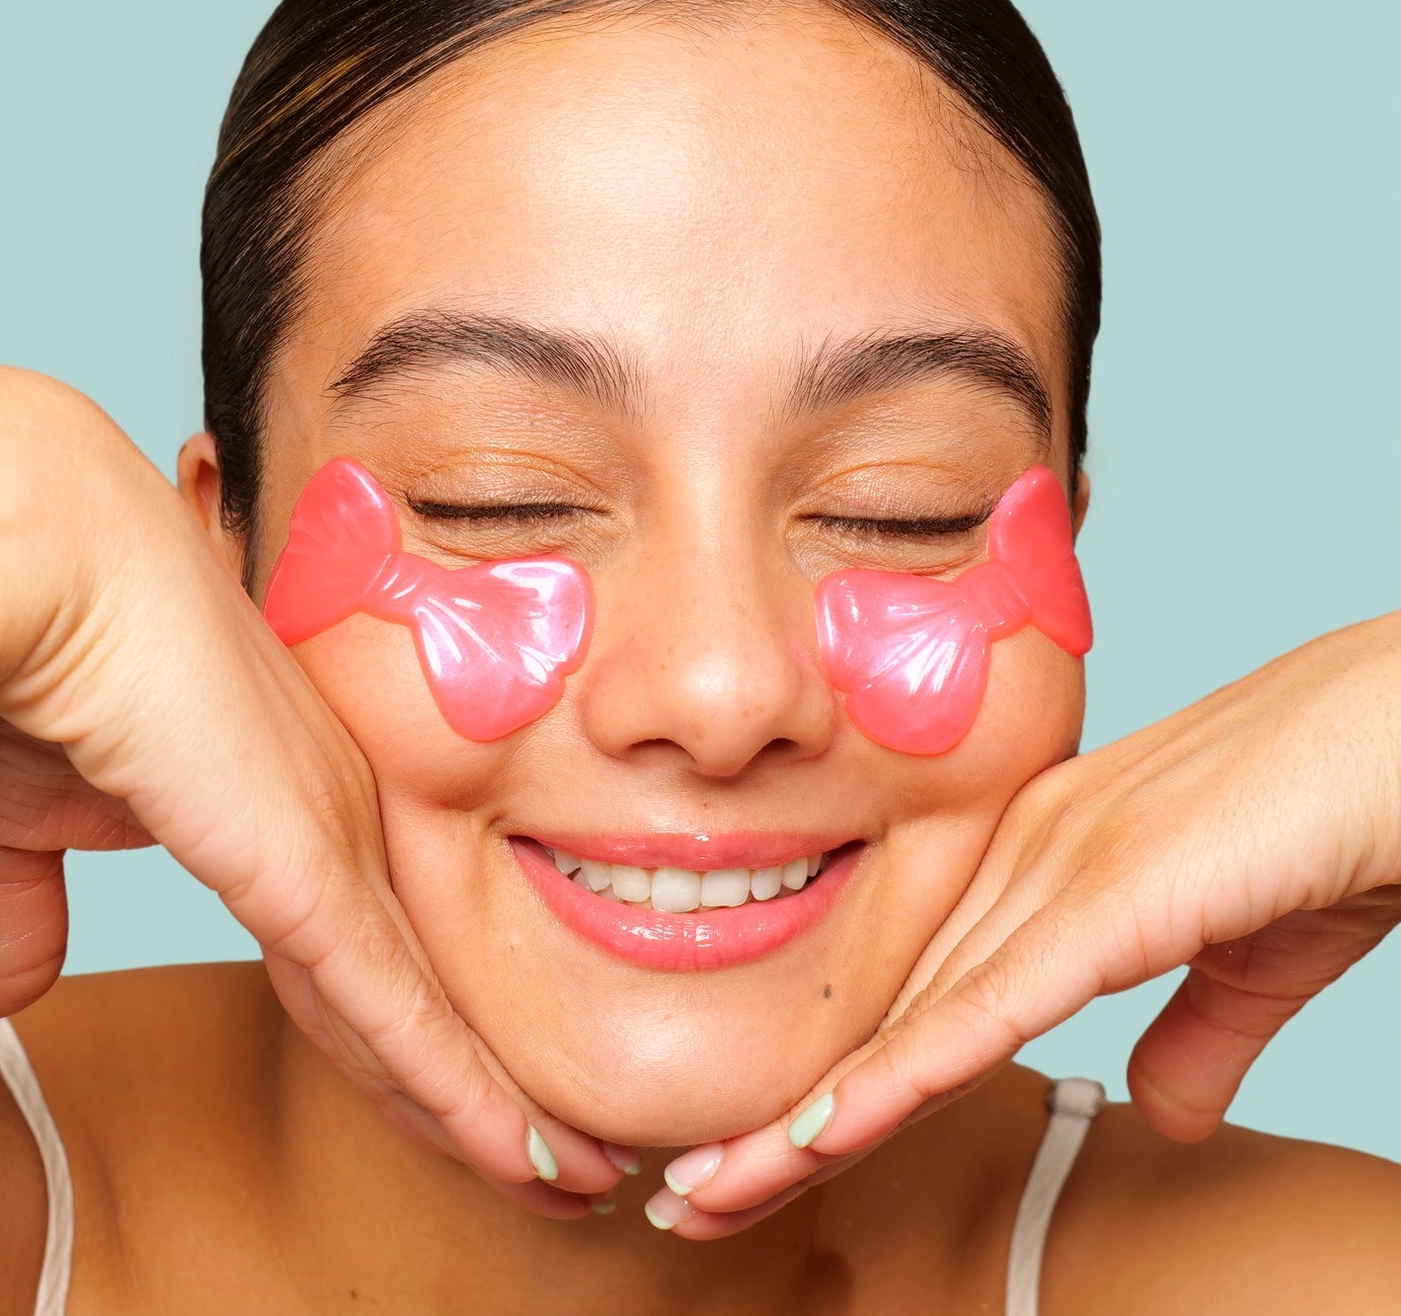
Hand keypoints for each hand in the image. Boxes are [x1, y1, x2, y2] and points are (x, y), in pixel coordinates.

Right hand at [0, 364, 621, 1216]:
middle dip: (481, 1084)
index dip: (413, 1034)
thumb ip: (25, 895)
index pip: (365, 949)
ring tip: (568, 1176)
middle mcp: (337, 825)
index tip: (465, 1098)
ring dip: (492, 1107)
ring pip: (428, 1016)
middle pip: (419, 991)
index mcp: (285, 803)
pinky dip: (461, 1090)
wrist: (55, 567)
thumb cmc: (38, 661)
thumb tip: (18, 977)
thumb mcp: (21, 813)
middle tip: (563, 1158)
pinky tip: (517, 1149)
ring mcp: (334, 848)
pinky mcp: (310, 869)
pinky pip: (399, 1009)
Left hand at [658, 611, 1400, 1236]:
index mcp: (1046, 868)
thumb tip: (1159, 1109)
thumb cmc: (1335, 826)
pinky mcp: (1105, 891)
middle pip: (884, 1019)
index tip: (765, 1158)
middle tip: (689, 1196)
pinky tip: (821, 1134)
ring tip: (707, 1197)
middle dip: (782, 1120)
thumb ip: (1195, 1030)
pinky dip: (897, 1076)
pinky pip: (983, 1004)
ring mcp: (1056, 871)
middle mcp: (1023, 863)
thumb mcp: (1252, 960)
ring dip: (803, 1122)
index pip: (918, 1002)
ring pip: (906, 1022)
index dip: (841, 1088)